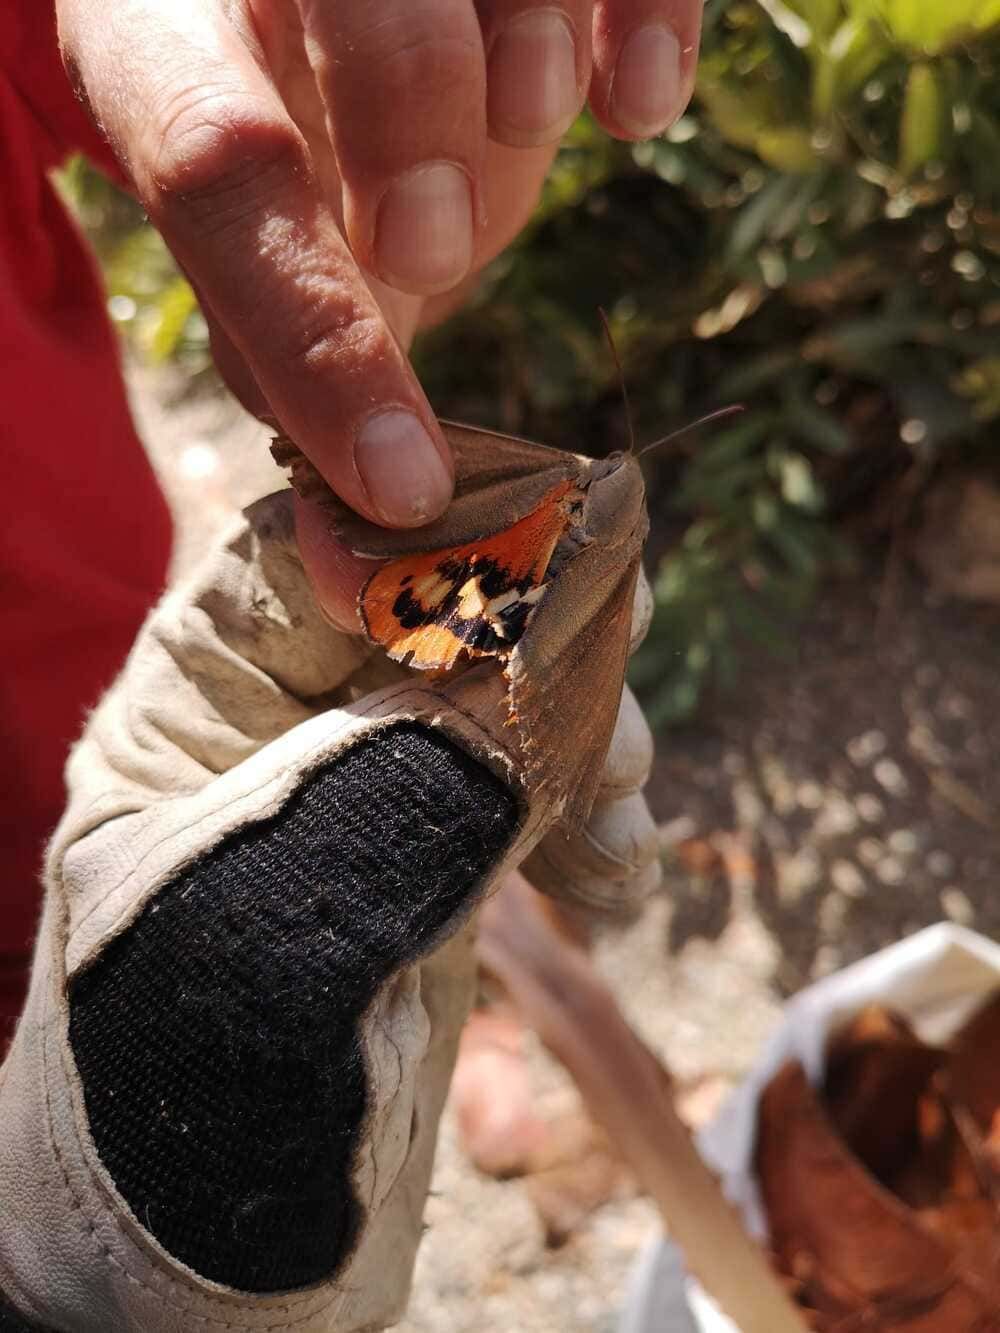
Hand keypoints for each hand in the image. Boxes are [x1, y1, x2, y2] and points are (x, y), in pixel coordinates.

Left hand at [0, 490, 657, 1329]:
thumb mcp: (261, 944)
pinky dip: (590, 812)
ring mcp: (364, 791)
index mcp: (192, 707)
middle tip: (612, 704)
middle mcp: (276, 729)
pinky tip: (613, 876)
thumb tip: (523, 672)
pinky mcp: (430, 860)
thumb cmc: (177, 1127)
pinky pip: (529, 786)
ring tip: (619, 825)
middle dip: (540, 640)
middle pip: (433, 603)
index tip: (552, 573)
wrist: (206, 1286)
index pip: (314, 546)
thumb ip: (385, 791)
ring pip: (501, 693)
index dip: (440, 533)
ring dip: (584, 734)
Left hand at [57, 0, 702, 612]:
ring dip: (532, 72)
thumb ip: (298, 399)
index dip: (314, 331)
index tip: (408, 484)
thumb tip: (360, 586)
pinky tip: (642, 103)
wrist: (302, 19)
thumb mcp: (260, 270)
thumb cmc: (283, 164)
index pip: (216, 169)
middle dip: (422, 141)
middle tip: (432, 245)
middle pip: (368, 5)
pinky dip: (651, 17)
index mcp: (158, 32)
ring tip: (529, 121)